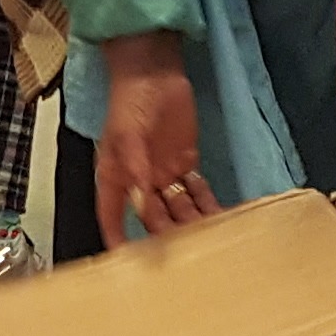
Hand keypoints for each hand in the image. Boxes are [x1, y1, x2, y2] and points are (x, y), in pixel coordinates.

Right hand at [95, 32, 212, 244]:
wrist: (155, 72)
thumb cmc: (131, 101)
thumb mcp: (128, 136)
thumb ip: (137, 172)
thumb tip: (142, 207)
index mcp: (116, 176)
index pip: (114, 216)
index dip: (120, 239)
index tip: (130, 264)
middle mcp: (139, 181)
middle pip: (152, 217)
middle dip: (167, 237)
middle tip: (188, 257)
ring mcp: (164, 173)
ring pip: (177, 209)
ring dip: (191, 224)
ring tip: (210, 244)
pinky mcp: (185, 162)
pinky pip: (196, 191)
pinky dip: (207, 205)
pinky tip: (221, 219)